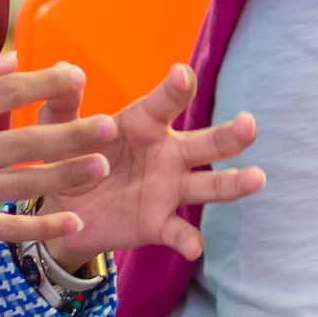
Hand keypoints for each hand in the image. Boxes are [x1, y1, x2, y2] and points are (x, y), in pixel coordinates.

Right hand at [0, 53, 121, 247]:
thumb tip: (12, 58)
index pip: (0, 93)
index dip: (41, 82)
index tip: (76, 75)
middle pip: (19, 141)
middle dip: (68, 133)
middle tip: (109, 125)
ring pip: (17, 185)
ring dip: (62, 177)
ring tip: (100, 167)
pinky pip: (1, 229)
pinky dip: (36, 227)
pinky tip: (72, 222)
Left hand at [43, 62, 264, 266]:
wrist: (64, 209)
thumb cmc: (71, 156)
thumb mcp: (60, 130)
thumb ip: (63, 104)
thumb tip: (64, 69)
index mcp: (145, 123)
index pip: (166, 103)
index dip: (176, 89)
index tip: (181, 75)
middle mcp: (167, 154)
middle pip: (205, 143)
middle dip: (229, 135)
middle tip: (249, 125)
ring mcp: (168, 190)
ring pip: (208, 186)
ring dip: (232, 184)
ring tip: (257, 178)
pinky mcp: (159, 223)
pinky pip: (180, 232)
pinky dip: (189, 240)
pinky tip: (194, 247)